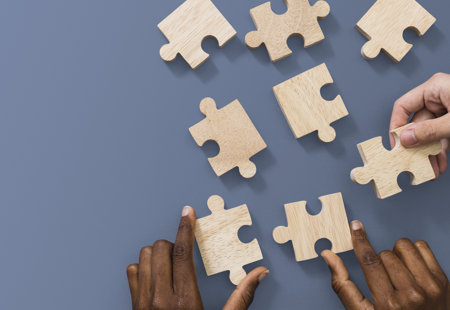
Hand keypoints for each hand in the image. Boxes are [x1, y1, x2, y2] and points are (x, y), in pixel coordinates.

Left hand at [126, 206, 268, 309]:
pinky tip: (156, 277)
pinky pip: (132, 273)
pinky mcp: (133, 308)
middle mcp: (160, 298)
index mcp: (185, 300)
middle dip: (173, 243)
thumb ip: (242, 297)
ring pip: (144, 257)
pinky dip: (142, 268)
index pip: (181, 253)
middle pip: (160, 249)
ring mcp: (142, 303)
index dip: (185, 228)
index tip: (187, 212)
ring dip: (157, 254)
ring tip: (170, 264)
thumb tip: (260, 273)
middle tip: (183, 253)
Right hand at [322, 221, 449, 309]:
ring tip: (399, 272)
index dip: (360, 240)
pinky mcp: (443, 281)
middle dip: (380, 261)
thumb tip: (328, 256)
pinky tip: (412, 268)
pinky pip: (423, 248)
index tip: (355, 227)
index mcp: (388, 303)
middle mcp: (412, 294)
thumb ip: (343, 284)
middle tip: (385, 278)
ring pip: (404, 247)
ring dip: (397, 255)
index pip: (369, 260)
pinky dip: (414, 253)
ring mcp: (430, 287)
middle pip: (385, 254)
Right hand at [390, 73, 449, 177]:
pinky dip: (440, 151)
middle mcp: (439, 97)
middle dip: (417, 148)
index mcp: (435, 88)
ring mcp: (448, 109)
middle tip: (412, 164)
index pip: (403, 106)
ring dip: (429, 154)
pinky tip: (439, 164)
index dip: (396, 127)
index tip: (396, 146)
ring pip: (430, 134)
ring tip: (430, 170)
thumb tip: (405, 139)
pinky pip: (442, 136)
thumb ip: (430, 130)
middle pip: (417, 124)